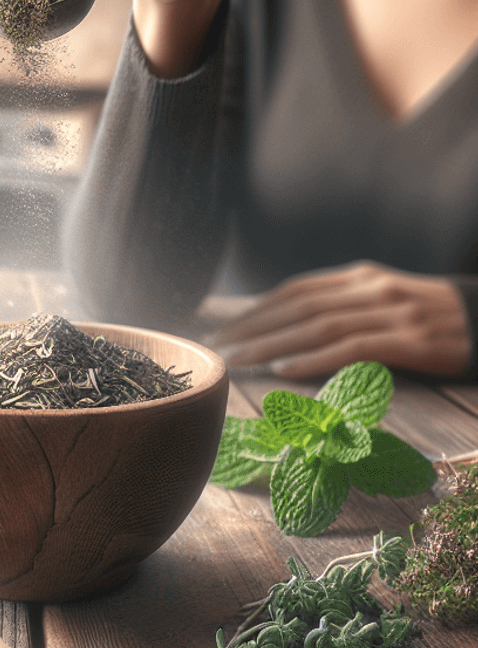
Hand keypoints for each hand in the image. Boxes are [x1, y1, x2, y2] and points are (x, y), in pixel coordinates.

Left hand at [206, 262, 472, 378]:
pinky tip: (284, 370)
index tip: (225, 329)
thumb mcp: (382, 301)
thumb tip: (286, 327)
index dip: (256, 309)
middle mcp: (370, 289)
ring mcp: (392, 313)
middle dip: (253, 328)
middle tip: (218, 348)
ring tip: (239, 361)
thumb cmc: (430, 320)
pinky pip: (353, 349)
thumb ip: (341, 306)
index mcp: (360, 278)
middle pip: (299, 308)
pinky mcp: (412, 341)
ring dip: (272, 344)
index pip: (296, 291)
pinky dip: (314, 359)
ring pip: (319, 327)